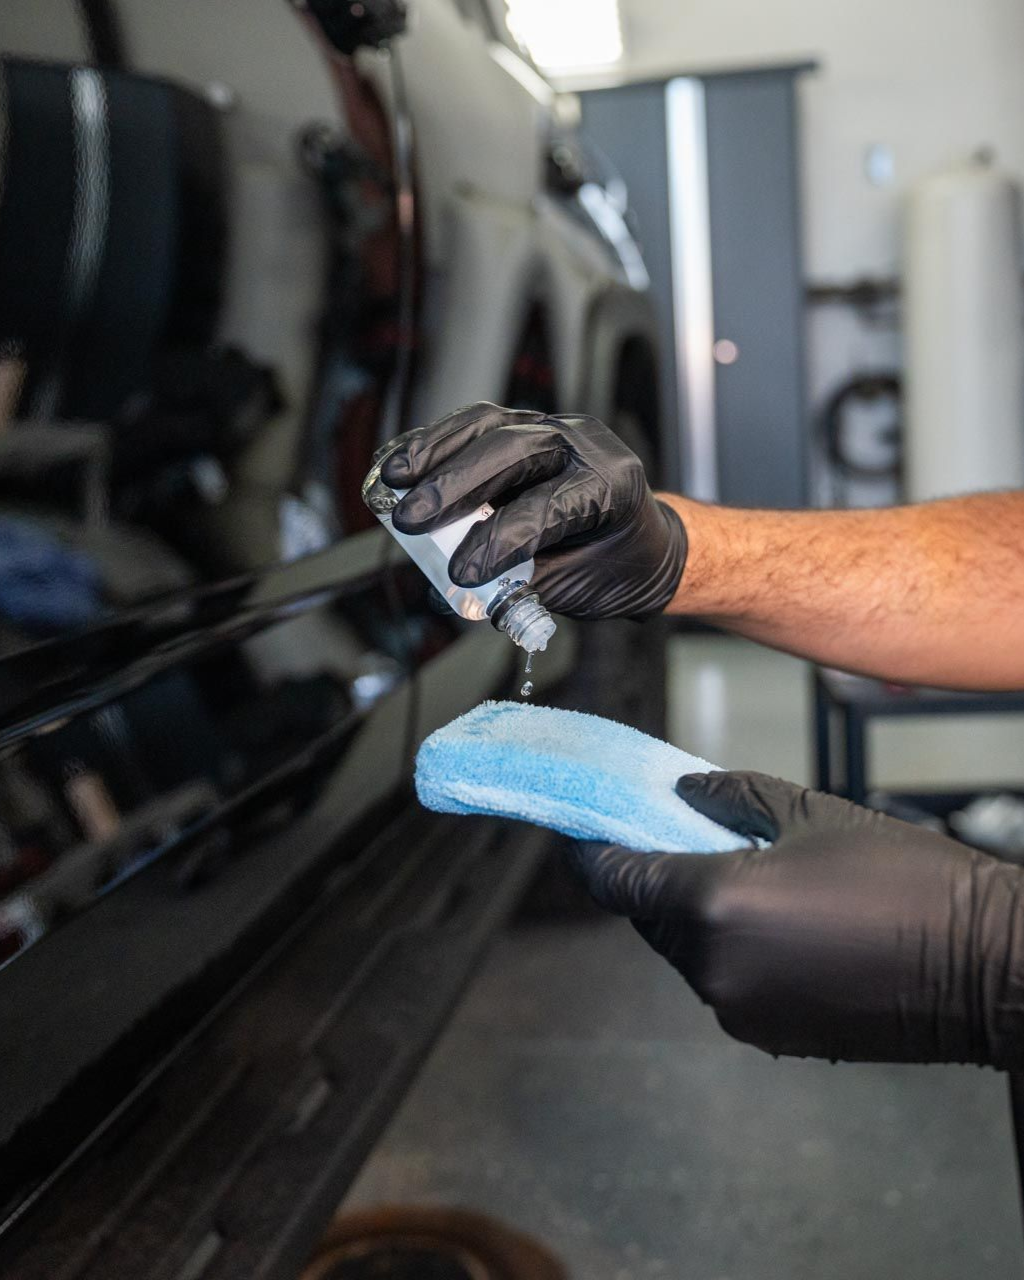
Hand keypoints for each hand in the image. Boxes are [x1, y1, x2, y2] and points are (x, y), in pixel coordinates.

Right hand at [378, 402, 686, 619]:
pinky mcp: (524, 425)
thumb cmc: (614, 566)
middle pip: (514, 451)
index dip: (500, 539)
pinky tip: (402, 463)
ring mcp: (553, 427)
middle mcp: (585, 445)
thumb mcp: (575, 588)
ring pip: (489, 426)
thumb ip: (518, 586)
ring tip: (393, 481)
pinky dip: (435, 443)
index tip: (462, 572)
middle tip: (411, 520)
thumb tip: (455, 591)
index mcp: (612, 486)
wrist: (640, 542)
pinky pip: (476, 426)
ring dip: (434, 453)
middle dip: (455, 486)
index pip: (548, 505)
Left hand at [567, 771, 1023, 1067]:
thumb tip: (681, 794)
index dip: (592, 855)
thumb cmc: (904, 878)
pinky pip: (724, 984)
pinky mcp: (770, 1037)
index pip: (617, 881)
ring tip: (743, 880)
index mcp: (713, 904)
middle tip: (674, 840)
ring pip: (686, 954)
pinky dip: (729, 953)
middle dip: (653, 880)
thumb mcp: (810, 812)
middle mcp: (713, 967)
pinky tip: (775, 925)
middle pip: (648, 918)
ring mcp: (739, 1011)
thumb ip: (729, 797)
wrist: (984, 965)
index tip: (581, 833)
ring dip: (694, 919)